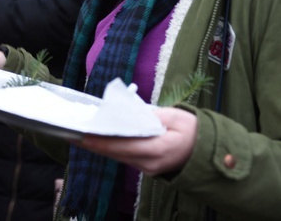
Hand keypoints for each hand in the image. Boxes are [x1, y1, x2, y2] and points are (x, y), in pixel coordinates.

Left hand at [75, 107, 196, 175]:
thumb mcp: (177, 118)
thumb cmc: (194, 131)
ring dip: (100, 146)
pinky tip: (98, 140)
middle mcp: (150, 163)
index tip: (84, 135)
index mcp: (159, 149)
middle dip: (94, 143)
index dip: (102, 140)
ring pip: (118, 157)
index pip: (124, 145)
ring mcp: (148, 168)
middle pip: (116, 153)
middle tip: (73, 133)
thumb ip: (152, 115)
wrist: (207, 152)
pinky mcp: (146, 167)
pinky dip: (111, 148)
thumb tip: (128, 112)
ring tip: (80, 135)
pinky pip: (124, 157)